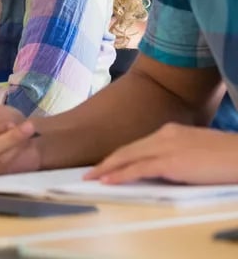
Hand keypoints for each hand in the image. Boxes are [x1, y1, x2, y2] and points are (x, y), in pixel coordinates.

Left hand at [85, 123, 237, 184]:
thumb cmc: (227, 156)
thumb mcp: (197, 152)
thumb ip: (179, 155)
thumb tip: (167, 168)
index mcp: (170, 132)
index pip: (137, 145)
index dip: (119, 156)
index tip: (105, 164)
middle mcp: (164, 135)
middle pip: (127, 149)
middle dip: (107, 162)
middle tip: (89, 173)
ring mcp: (166, 147)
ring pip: (128, 157)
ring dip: (107, 168)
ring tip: (91, 178)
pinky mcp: (171, 162)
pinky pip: (139, 169)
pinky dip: (120, 174)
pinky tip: (108, 181)